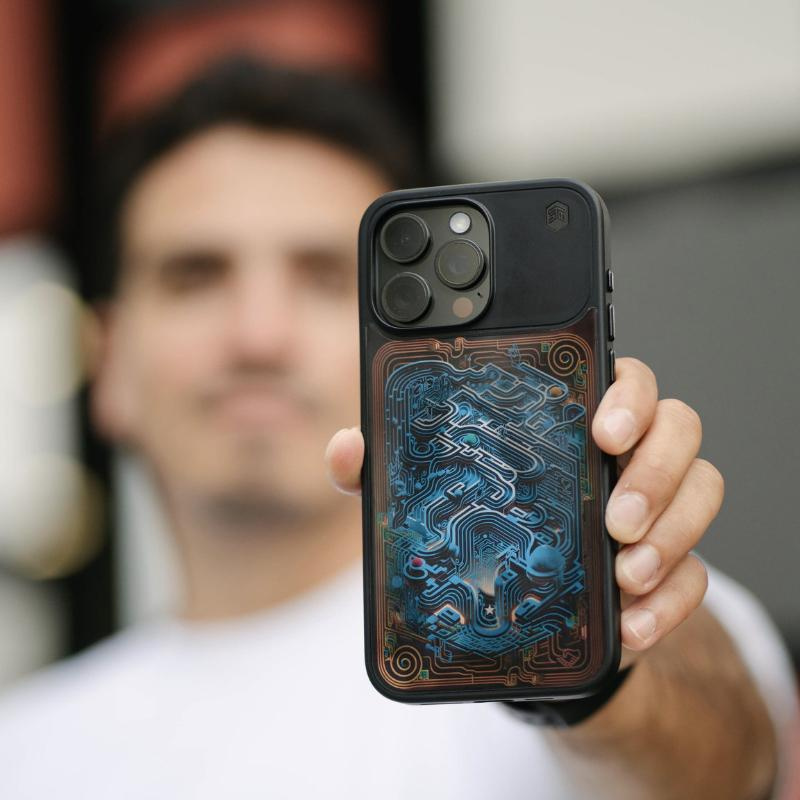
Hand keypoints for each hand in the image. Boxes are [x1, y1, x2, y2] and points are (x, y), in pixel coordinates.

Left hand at [324, 357, 723, 659]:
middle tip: (613, 517)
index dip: (628, 393)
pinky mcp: (670, 567)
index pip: (624, 379)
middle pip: (679, 427)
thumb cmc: (481, 527)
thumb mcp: (429, 496)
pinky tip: (630, 625)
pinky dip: (672, 602)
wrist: (521, 608)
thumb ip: (389, 468)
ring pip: (704, 489)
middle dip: (656, 470)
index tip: (602, 427)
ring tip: (624, 571)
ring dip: (674, 532)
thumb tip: (348, 448)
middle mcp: (627, 455)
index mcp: (577, 422)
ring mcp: (656, 508)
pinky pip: (700, 575)